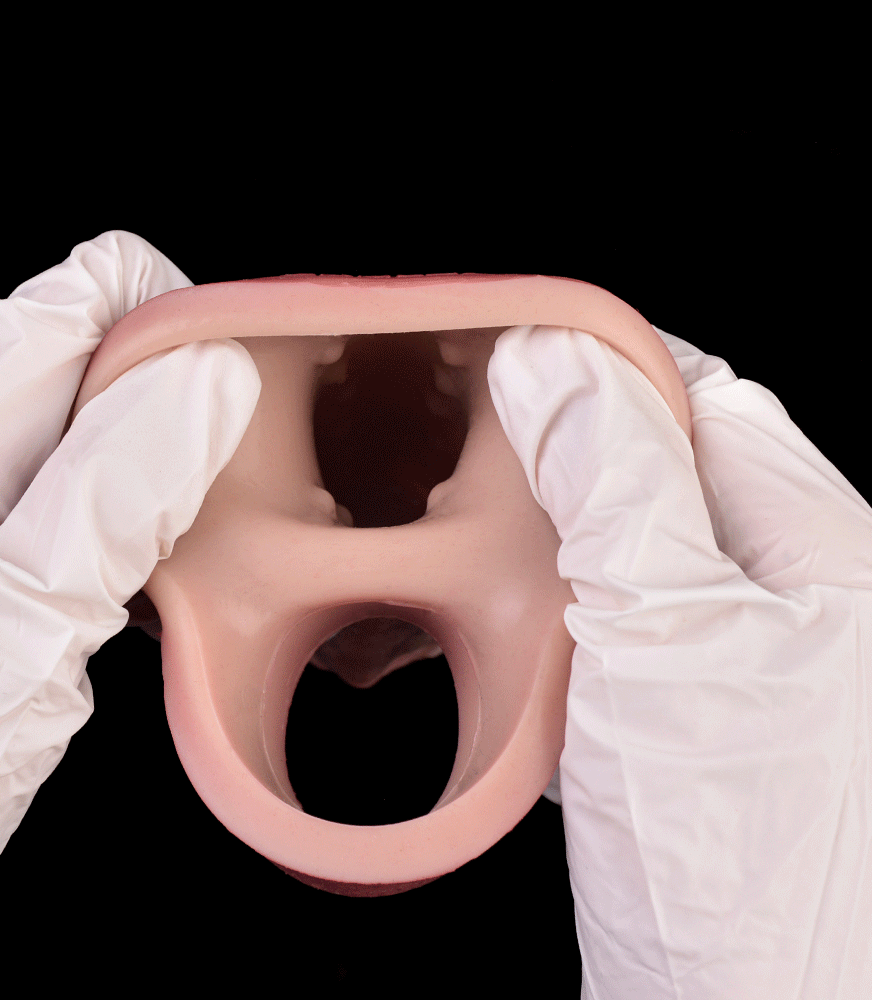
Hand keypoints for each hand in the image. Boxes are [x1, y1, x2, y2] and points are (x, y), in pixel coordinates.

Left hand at [0, 232, 260, 977]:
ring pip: (90, 430)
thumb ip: (113, 493)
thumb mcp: (20, 623)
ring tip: (213, 534)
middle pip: (90, 358)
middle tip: (244, 481)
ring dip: (164, 461)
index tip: (245, 383)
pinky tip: (152, 578)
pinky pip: (73, 498)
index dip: (174, 316)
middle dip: (182, 393)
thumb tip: (207, 384)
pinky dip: (131, 518)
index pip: (78, 303)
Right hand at [487, 325, 870, 997]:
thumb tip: (554, 362)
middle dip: (570, 451)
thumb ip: (615, 481)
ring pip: (626, 554)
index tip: (517, 356)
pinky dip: (553, 615)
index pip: (704, 402)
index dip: (609, 369)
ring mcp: (731, 659)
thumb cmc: (748, 849)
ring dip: (553, 537)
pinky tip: (508, 625)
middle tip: (476, 447)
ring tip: (476, 527)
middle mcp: (787, 595)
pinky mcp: (680, 718)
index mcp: (817, 545)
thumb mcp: (668, 626)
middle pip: (661, 474)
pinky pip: (610, 630)